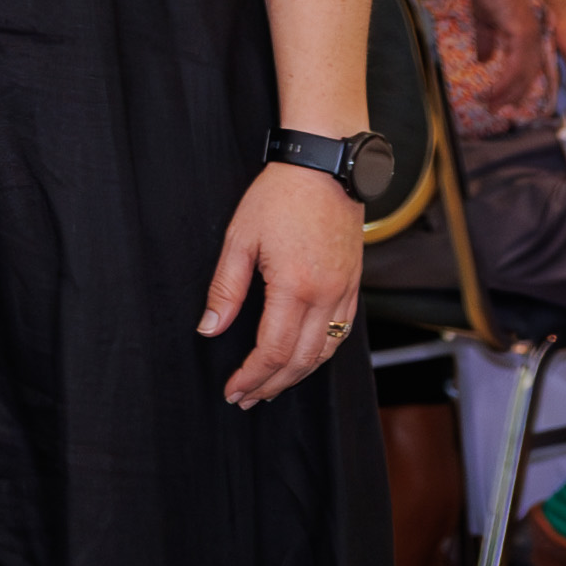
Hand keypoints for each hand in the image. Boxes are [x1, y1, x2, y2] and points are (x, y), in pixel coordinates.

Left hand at [204, 156, 367, 408]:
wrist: (326, 167)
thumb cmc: (279, 197)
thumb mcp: (239, 239)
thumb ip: (225, 290)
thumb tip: (210, 330)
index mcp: (295, 286)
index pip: (273, 350)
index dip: (251, 376)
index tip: (232, 390)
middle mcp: (328, 294)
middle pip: (301, 360)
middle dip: (271, 385)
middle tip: (245, 399)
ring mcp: (346, 290)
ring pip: (325, 351)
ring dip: (296, 376)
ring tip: (269, 388)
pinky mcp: (355, 284)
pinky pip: (341, 332)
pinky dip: (320, 354)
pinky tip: (301, 360)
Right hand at [476, 0, 548, 103]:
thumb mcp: (486, 21)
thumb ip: (487, 41)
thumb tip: (484, 59)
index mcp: (526, 35)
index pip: (525, 66)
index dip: (514, 84)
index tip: (500, 98)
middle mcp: (533, 39)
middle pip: (528, 76)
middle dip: (512, 95)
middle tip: (496, 109)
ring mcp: (530, 38)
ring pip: (523, 75)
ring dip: (508, 93)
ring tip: (492, 105)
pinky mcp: (522, 36)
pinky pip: (516, 67)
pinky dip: (506, 83)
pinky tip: (494, 92)